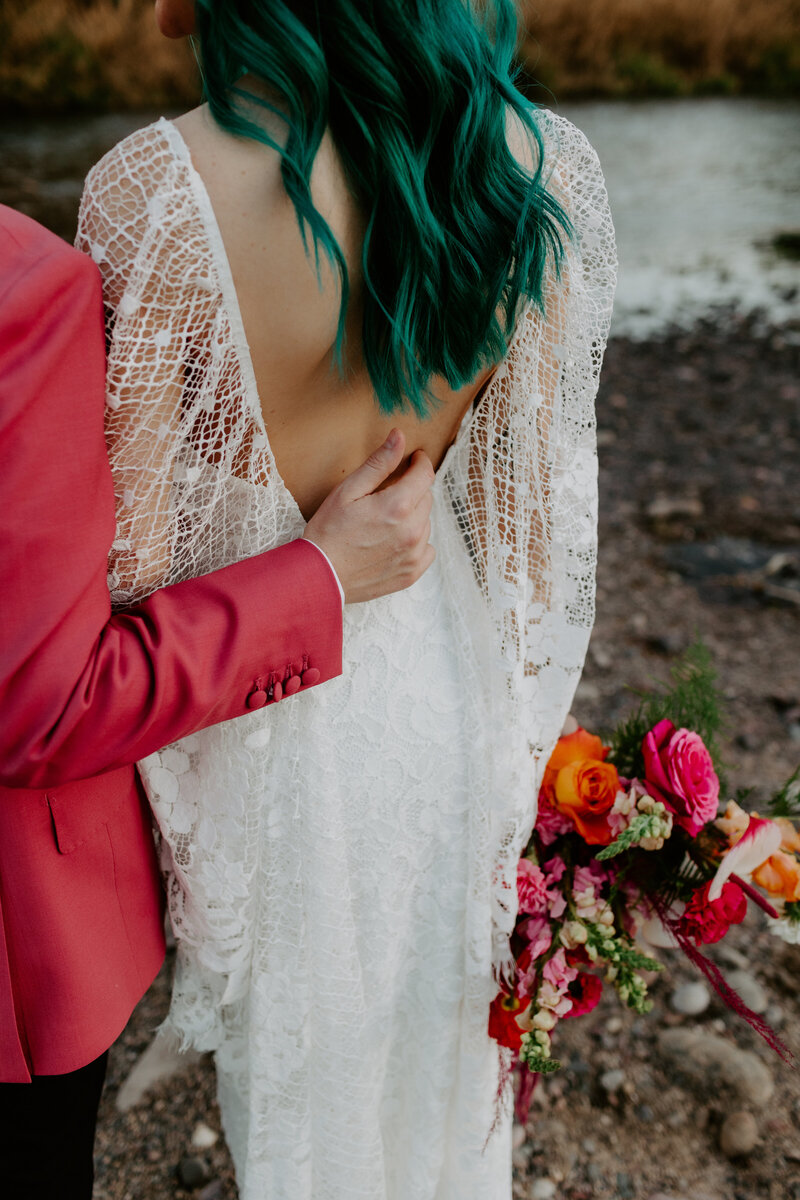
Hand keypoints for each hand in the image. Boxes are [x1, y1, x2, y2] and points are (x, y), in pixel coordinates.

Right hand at [303, 429, 434, 603]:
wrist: (319, 577)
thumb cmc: (328, 532)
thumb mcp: (348, 491)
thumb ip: (378, 463)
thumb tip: (400, 437)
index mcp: (398, 506)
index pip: (425, 474)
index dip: (420, 462)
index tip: (414, 459)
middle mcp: (413, 531)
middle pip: (426, 498)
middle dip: (412, 490)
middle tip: (387, 494)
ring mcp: (414, 554)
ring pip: (426, 523)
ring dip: (412, 517)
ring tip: (384, 522)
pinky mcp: (412, 572)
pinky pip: (426, 548)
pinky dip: (415, 541)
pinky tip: (392, 542)